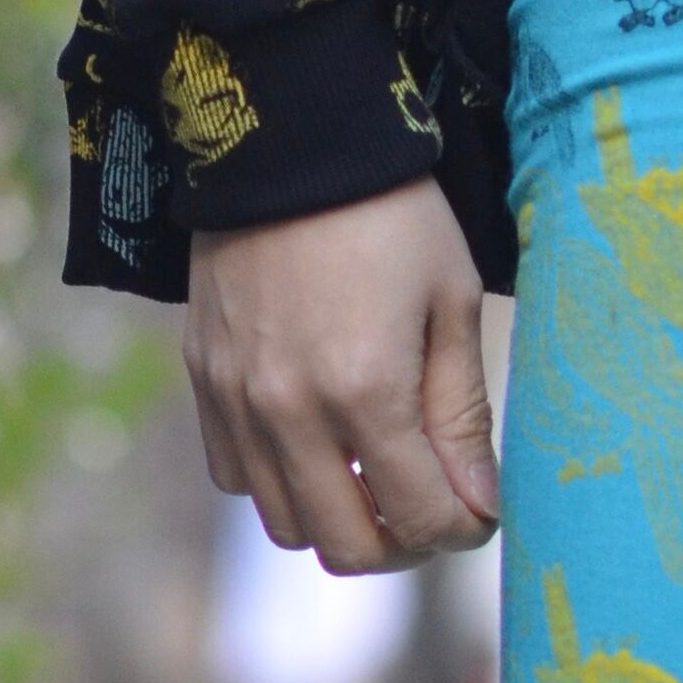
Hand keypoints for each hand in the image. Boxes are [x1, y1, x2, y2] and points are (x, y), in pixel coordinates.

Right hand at [184, 179, 499, 573]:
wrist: (285, 133)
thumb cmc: (389, 210)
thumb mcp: (450, 302)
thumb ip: (462, 415)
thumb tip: (479, 506)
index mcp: (365, 393)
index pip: (420, 520)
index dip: (463, 529)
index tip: (479, 507)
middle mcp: (290, 412)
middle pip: (348, 549)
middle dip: (403, 543)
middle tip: (430, 504)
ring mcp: (236, 401)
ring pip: (287, 526)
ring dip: (339, 519)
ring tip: (376, 475)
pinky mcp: (202, 380)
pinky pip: (237, 477)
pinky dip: (282, 483)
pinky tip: (318, 441)